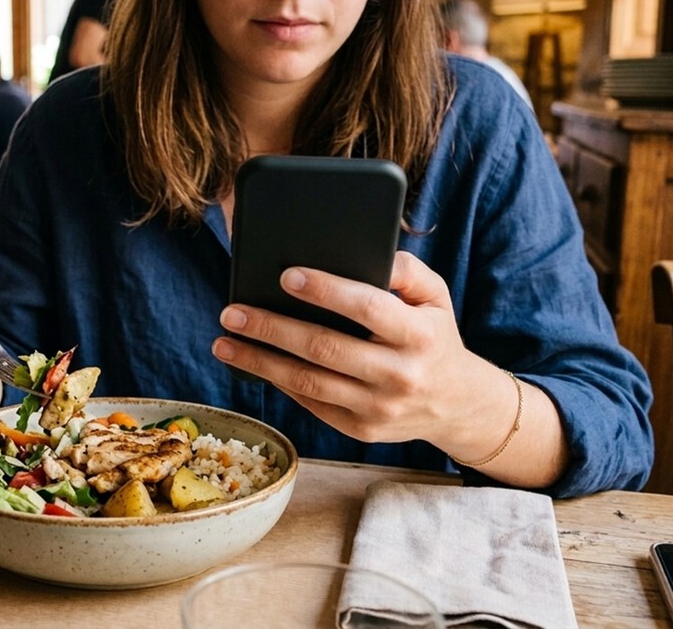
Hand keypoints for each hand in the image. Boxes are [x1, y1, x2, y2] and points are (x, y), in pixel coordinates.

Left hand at [212, 251, 492, 448]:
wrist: (458, 404)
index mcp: (420, 335)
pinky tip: (251, 362)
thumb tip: (368, 252)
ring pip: (308, 382)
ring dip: (259, 362)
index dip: (326, 291)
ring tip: (224, 342)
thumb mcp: (436, 297)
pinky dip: (277, 381)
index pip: (367, 308)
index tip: (286, 276)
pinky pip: (310, 402)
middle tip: (232, 312)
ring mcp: (379, 408)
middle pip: (325, 349)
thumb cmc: (434, 336)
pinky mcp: (361, 430)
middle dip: (272, 328)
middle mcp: (401, 375)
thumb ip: (407, 270)